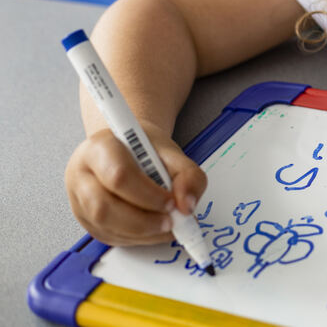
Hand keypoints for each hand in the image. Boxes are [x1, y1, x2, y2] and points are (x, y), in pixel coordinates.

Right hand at [64, 125, 206, 245]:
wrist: (129, 148)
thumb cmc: (145, 148)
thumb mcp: (171, 151)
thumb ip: (187, 175)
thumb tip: (186, 206)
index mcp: (99, 147)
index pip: (118, 175)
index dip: (147, 194)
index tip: (171, 202)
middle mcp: (81, 174)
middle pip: (103, 207)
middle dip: (143, 221)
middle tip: (171, 221)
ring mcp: (78, 199)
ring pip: (103, 225)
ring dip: (142, 233)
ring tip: (168, 225)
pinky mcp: (86, 220)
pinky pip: (108, 236)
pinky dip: (137, 239)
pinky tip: (155, 230)